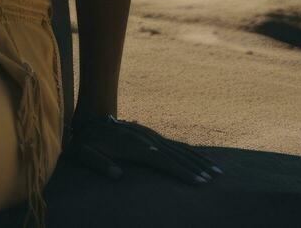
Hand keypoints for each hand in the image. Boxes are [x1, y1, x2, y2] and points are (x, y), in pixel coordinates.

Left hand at [65, 112, 222, 184]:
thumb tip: (118, 175)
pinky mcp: (150, 135)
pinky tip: (200, 160)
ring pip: (178, 148)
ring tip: (217, 171)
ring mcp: (149, 135)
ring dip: (197, 159)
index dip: (181, 172)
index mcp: (132, 145)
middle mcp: (145, 138)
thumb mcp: (84, 154)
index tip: (198, 182)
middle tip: (214, 179)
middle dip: (196, 167)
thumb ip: (98, 164)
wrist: (86, 119)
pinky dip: (189, 152)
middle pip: (175, 154)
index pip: (163, 160)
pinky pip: (174, 144)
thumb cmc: (84, 142)